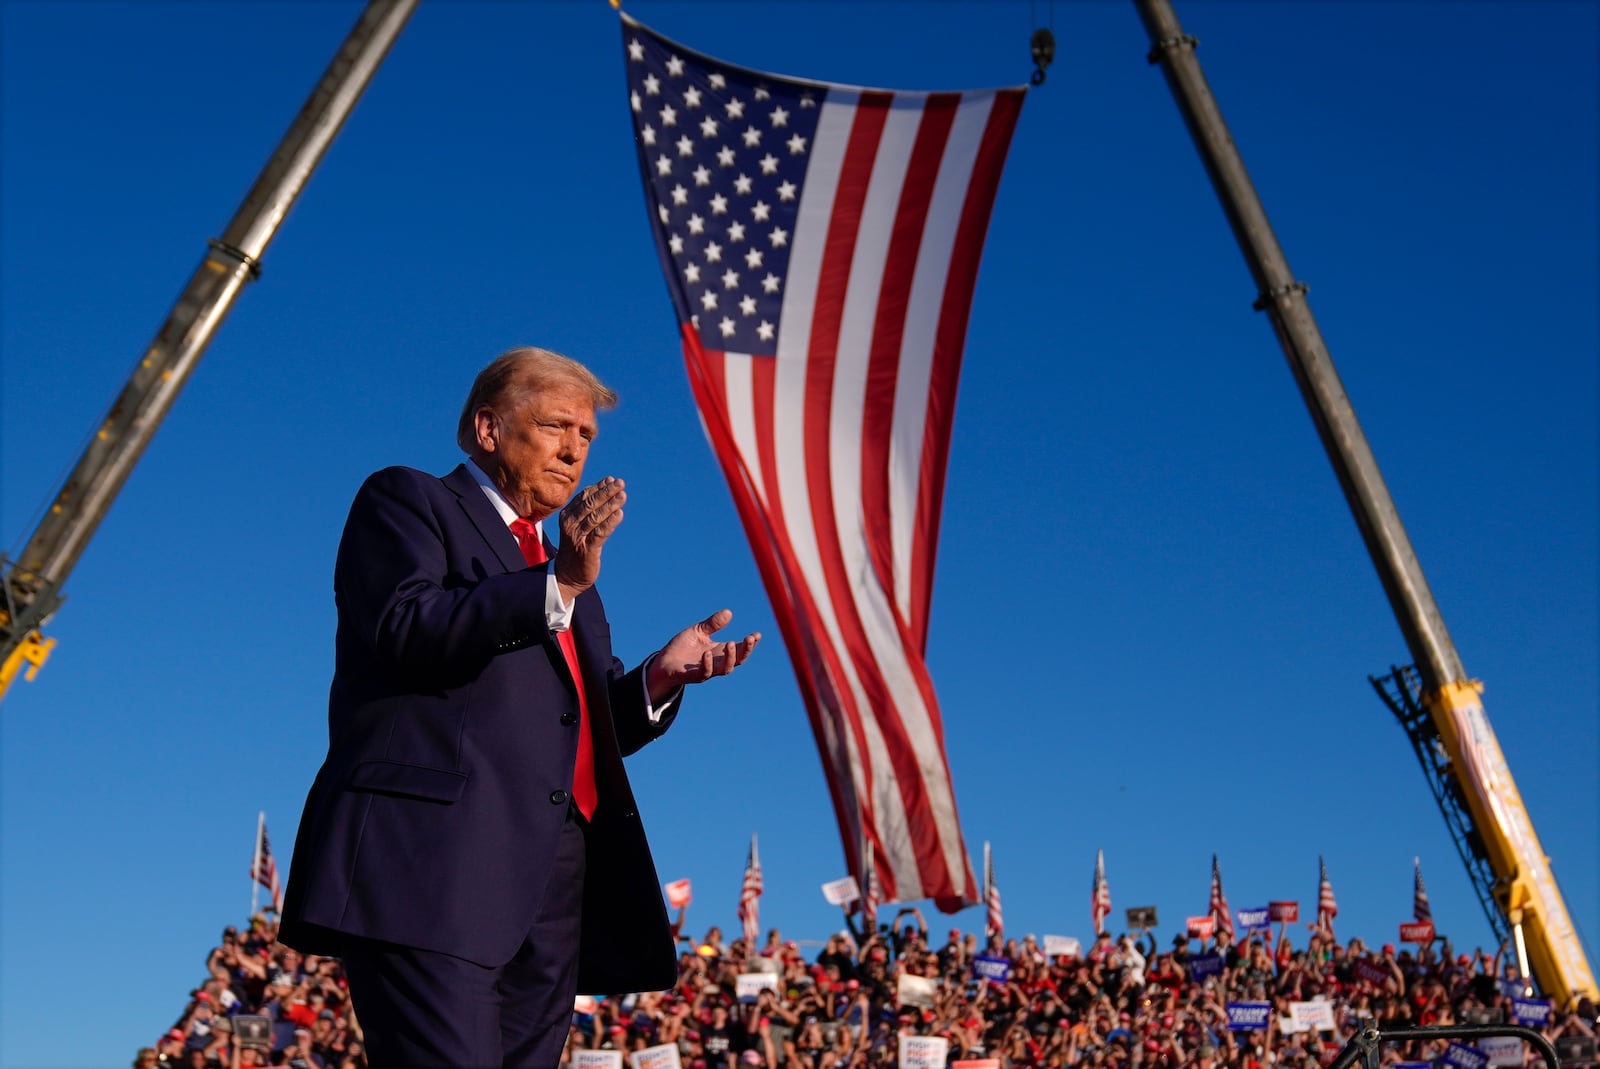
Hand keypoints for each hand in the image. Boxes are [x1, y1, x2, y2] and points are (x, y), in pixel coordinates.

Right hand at [554, 477, 624, 600]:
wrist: (567, 574)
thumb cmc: (576, 545)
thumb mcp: (578, 524)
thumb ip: (590, 506)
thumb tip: (607, 482)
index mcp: (567, 515)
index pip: (584, 497)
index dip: (598, 487)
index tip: (611, 479)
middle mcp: (570, 524)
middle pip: (590, 504)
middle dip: (606, 492)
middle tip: (620, 483)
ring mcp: (578, 537)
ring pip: (595, 517)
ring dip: (610, 505)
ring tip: (623, 495)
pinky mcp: (587, 550)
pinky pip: (600, 533)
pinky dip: (610, 523)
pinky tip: (620, 514)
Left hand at [648, 609, 759, 699]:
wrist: (662, 662)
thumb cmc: (682, 648)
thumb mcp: (698, 631)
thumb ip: (713, 624)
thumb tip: (729, 612)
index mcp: (719, 652)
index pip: (740, 650)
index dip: (750, 644)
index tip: (757, 634)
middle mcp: (716, 663)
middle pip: (738, 661)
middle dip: (746, 650)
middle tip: (750, 638)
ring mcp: (706, 671)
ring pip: (724, 669)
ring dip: (730, 658)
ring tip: (731, 643)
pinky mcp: (692, 676)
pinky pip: (704, 673)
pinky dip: (708, 664)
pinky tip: (707, 653)